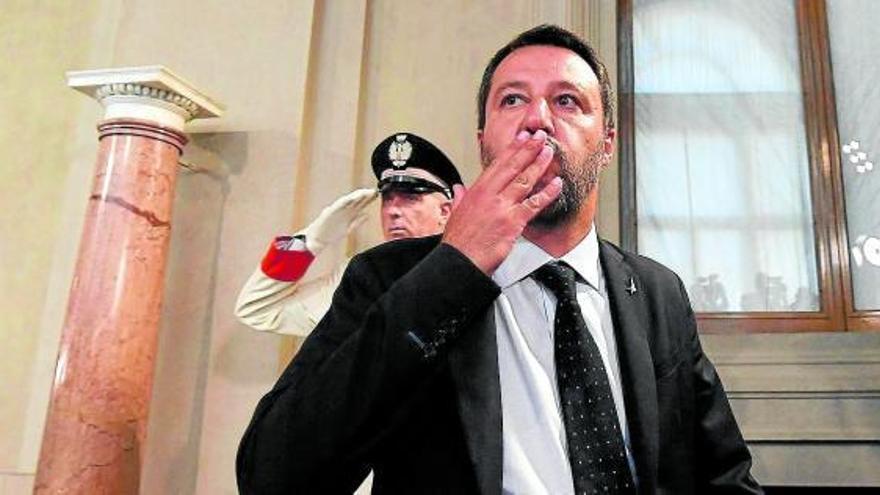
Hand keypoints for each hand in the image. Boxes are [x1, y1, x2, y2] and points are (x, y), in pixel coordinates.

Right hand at [304, 188, 377, 252]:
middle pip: (356, 200)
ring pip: (349, 200)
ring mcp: (337, 210)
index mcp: (348, 213)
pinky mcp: (330, 211)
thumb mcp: (348, 228)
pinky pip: (339, 205)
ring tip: (365, 192)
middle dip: (365, 195)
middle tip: (375, 190)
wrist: (317, 239)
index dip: (368, 199)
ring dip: (357, 196)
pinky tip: (353, 198)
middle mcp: (343, 210)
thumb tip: (367, 215)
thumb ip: (357, 221)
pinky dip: (346, 201)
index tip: (377, 194)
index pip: (360, 204)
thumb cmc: (331, 234)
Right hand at [441, 130, 561, 273]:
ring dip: (539, 165)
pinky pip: (534, 204)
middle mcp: (489, 195)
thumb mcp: (454, 214)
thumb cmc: (458, 243)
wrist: (459, 260)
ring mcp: (502, 207)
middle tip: (539, 137)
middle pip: (513, 167)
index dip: (512, 149)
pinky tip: (556, 184)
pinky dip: (547, 193)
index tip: (522, 138)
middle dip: (528, 149)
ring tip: (549, 153)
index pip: (497, 164)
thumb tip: (458, 188)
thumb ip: (459, 198)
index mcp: (476, 191)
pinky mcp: (512, 222)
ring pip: (524, 180)